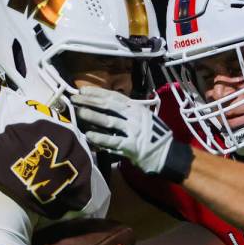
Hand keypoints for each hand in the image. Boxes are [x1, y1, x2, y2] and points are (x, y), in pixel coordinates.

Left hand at [71, 87, 193, 182]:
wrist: (168, 154)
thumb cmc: (153, 136)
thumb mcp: (143, 118)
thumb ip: (126, 112)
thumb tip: (104, 107)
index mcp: (137, 107)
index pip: (114, 96)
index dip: (97, 92)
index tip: (83, 90)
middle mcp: (135, 116)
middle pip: (109, 105)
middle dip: (90, 101)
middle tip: (75, 99)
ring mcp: (134, 130)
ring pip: (109, 120)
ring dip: (93, 116)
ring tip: (79, 113)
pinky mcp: (132, 146)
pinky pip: (113, 141)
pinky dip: (100, 138)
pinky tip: (89, 136)